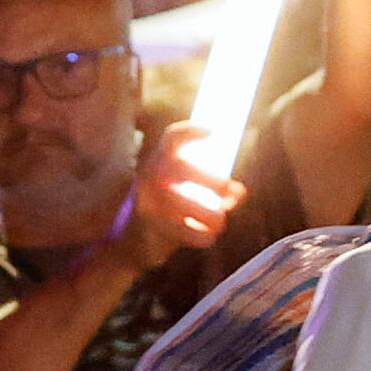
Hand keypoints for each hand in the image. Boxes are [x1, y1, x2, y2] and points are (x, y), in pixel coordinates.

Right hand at [111, 129, 243, 271]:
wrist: (131, 239)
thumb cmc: (167, 207)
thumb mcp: (182, 188)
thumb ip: (213, 187)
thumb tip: (238, 193)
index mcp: (158, 162)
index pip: (172, 138)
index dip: (190, 131)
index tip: (211, 132)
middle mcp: (151, 178)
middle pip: (185, 170)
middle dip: (213, 181)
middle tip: (228, 189)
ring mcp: (150, 203)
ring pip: (188, 205)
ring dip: (212, 215)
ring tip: (220, 221)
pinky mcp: (154, 227)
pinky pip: (186, 231)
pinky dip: (202, 235)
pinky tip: (208, 236)